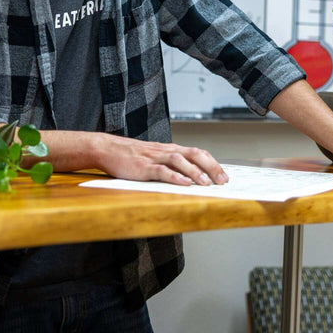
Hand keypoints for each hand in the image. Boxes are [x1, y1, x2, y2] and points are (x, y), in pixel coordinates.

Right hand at [94, 136, 228, 185]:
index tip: (224, 176)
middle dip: (211, 167)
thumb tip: (191, 177)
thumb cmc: (132, 156)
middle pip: (194, 154)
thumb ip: (172, 164)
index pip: (198, 153)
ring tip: (207, 183)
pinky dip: (174, 177)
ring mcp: (154, 158)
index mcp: (171, 149)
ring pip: (180, 161)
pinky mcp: (143, 167)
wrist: (108, 149)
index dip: (213, 163)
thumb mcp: (156, 157)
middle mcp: (166, 151)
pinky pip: (161, 171)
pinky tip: (184, 184)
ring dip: (195, 172)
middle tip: (223, 180)